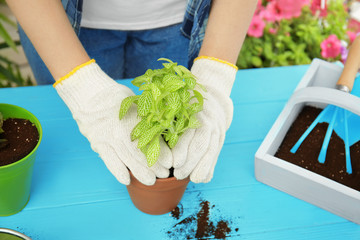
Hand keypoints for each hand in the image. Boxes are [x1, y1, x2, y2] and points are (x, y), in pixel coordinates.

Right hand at [54, 60, 171, 184]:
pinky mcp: (98, 144)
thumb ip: (149, 116)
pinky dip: (118, 171)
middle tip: (164, 174)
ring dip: (140, 172)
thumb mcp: (137, 102)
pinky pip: (109, 161)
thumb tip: (166, 127)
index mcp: (134, 118)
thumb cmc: (117, 97)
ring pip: (127, 159)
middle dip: (154, 166)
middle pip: (142, 153)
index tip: (170, 162)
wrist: (90, 95)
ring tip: (151, 181)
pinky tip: (127, 180)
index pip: (152, 140)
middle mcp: (123, 130)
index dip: (162, 153)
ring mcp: (109, 139)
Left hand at [172, 57, 236, 182]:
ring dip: (201, 168)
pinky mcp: (220, 140)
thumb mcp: (175, 101)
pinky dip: (210, 168)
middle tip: (177, 175)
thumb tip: (143, 120)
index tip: (172, 163)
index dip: (181, 150)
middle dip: (190, 163)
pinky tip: (203, 178)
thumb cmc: (186, 101)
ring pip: (211, 152)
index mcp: (195, 112)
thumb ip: (163, 112)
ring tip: (192, 180)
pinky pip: (216, 155)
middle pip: (201, 146)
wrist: (215, 100)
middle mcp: (208, 122)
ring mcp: (217, 131)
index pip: (189, 134)